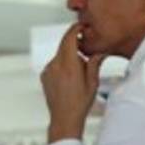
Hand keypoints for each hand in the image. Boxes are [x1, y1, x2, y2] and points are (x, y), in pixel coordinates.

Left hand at [41, 24, 105, 141]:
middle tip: (85, 46)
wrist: (64, 118)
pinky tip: (70, 78)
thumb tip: (100, 51)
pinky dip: (62, 64)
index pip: (69, 38)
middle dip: (74, 42)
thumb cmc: (80, 103)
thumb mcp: (93, 82)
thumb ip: (95, 62)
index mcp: (68, 64)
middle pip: (64, 45)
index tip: (81, 26)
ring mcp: (48, 70)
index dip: (75, 29)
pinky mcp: (44, 76)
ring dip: (69, 56)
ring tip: (79, 70)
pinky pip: (54, 64)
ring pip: (59, 55)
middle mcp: (55, 65)